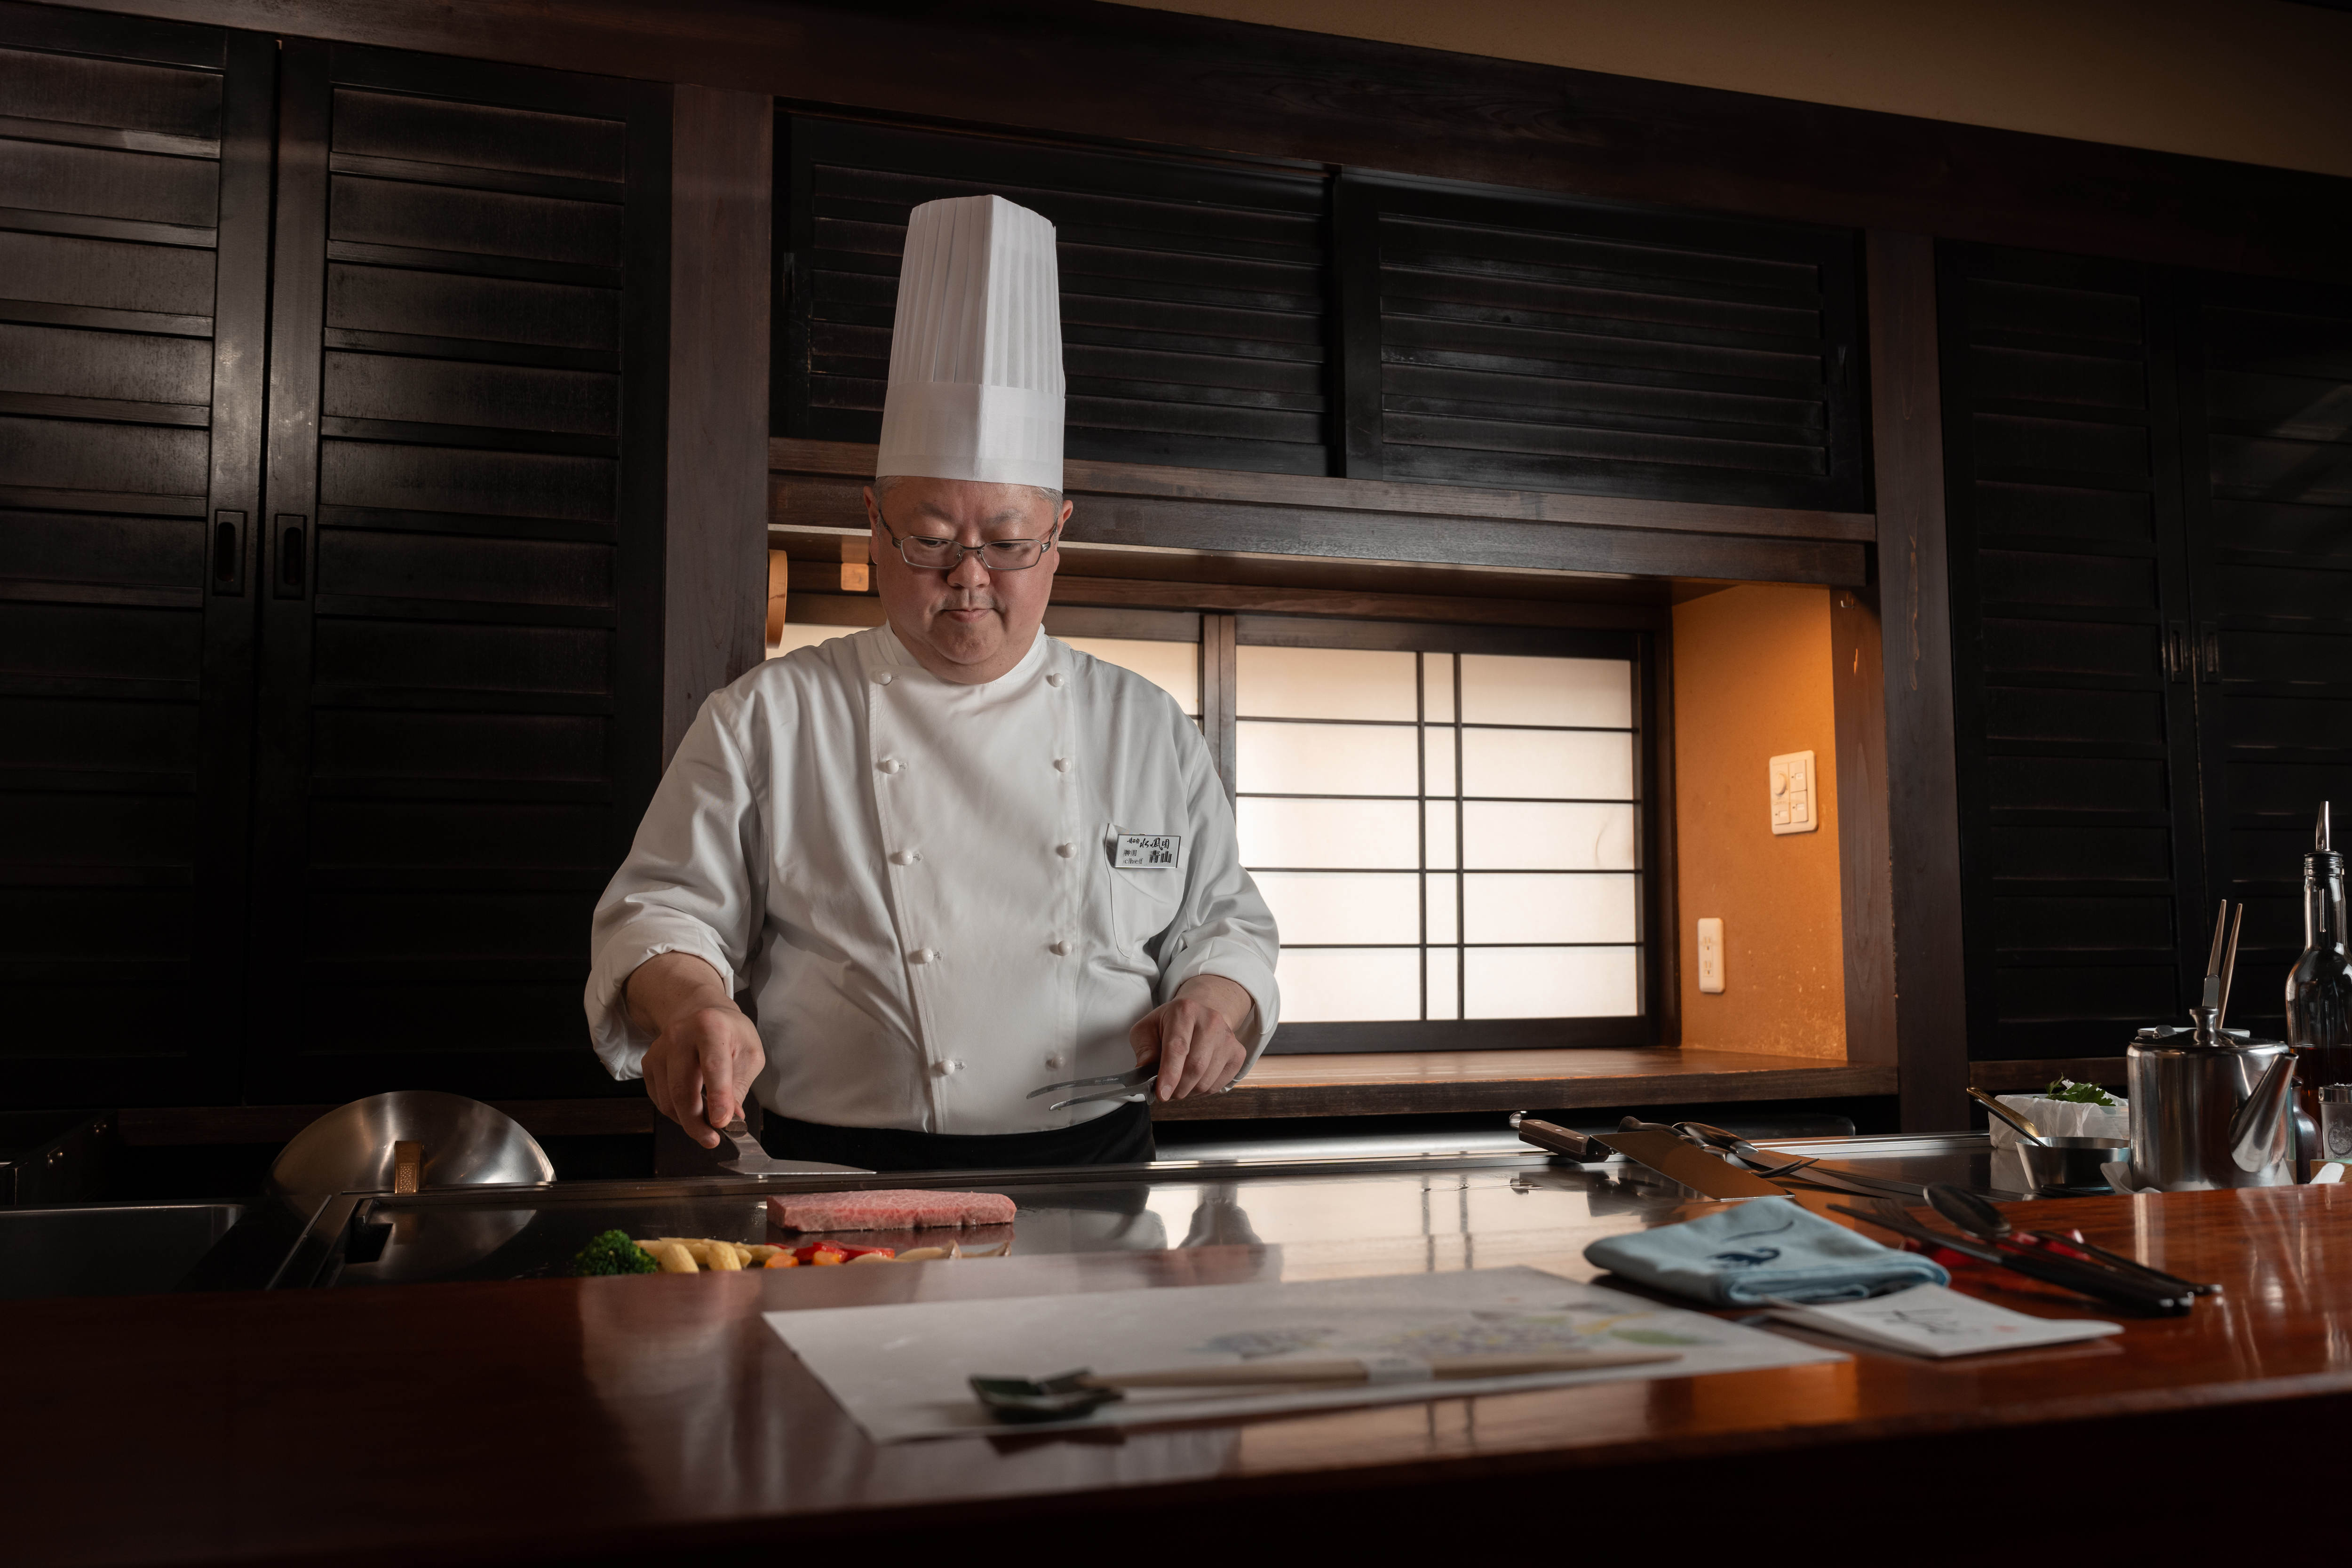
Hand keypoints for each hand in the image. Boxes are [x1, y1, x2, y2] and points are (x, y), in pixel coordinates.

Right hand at [625, 952, 766, 1147]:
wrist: (699, 1011)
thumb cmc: (729, 1033)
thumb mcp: (749, 1054)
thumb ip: (740, 1086)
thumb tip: (731, 1119)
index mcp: (710, 1027)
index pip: (713, 1066)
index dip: (718, 1097)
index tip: (721, 1123)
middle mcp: (679, 1035)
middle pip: (682, 1089)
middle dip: (696, 1122)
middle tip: (712, 1140)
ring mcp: (659, 1049)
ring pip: (668, 1099)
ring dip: (687, 1121)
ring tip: (707, 1126)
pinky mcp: (648, 1063)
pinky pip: (660, 1099)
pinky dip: (677, 1112)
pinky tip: (692, 1110)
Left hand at [1129, 975, 1254, 1100]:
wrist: (1198, 1015)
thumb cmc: (1169, 1024)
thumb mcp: (1147, 1030)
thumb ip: (1144, 1051)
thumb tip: (1146, 1075)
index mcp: (1185, 1010)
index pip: (1178, 1047)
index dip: (1170, 1074)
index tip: (1162, 1093)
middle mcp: (1211, 1020)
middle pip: (1195, 1067)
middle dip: (1177, 1088)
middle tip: (1166, 1091)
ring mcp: (1228, 1037)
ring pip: (1206, 1080)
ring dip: (1188, 1091)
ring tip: (1179, 1083)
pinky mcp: (1238, 1053)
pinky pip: (1218, 1085)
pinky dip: (1202, 1091)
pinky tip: (1194, 1080)